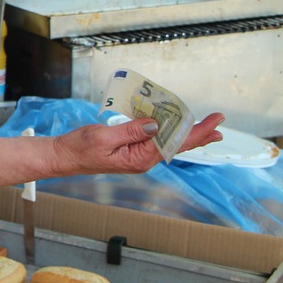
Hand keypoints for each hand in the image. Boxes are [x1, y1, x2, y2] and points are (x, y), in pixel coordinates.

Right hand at [48, 113, 225, 175]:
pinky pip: (156, 142)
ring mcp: (137, 156)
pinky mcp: (132, 151)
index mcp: (138, 158)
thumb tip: (156, 124)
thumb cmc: (80, 148)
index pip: (173, 143)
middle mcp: (142, 160)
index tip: (214, 122)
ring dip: (186, 134)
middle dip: (199, 134)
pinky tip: (175, 129)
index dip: (196, 132)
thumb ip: (131, 130)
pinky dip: (169, 133)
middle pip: (176, 145)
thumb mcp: (104, 136)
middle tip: (219, 123)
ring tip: (206, 128)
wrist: (64, 157)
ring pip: (168, 144)